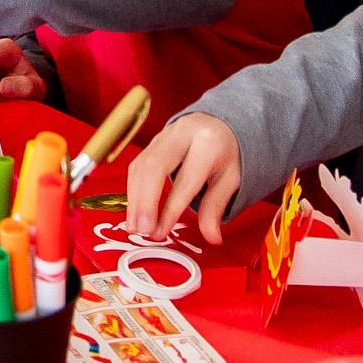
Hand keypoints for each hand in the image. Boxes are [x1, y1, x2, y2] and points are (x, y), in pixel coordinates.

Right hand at [124, 113, 242, 242]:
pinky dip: (132, 191)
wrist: (218, 125)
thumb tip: (212, 237)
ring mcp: (163, 136)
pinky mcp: (151, 143)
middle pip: (155, 168)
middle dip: (145, 203)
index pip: (185, 179)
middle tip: (142, 230)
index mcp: (207, 143)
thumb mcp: (229, 179)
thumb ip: (216, 207)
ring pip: (141, 166)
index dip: (170, 208)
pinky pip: (137, 166)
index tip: (161, 232)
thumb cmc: (225, 153)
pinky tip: (134, 211)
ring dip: (134, 200)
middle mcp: (181, 134)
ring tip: (134, 227)